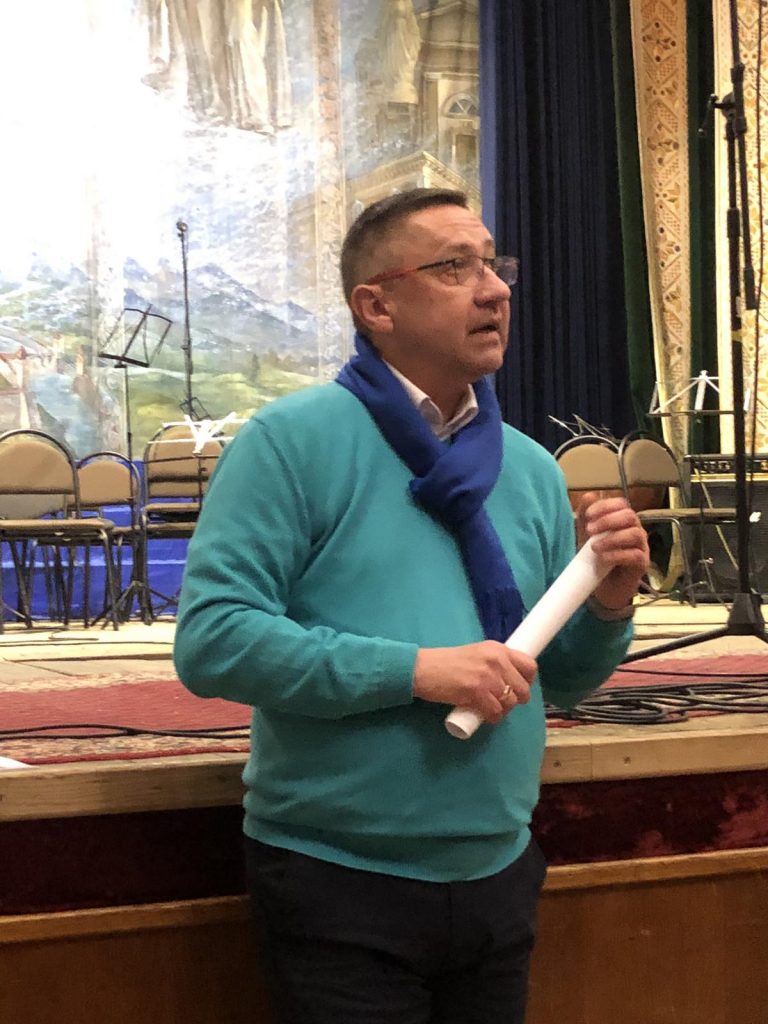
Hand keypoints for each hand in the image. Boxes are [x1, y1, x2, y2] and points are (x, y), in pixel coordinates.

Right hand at [413, 641, 536, 723]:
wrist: (423, 668)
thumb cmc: (447, 663)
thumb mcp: (476, 654)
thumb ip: (494, 663)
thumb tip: (511, 681)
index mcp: (498, 649)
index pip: (530, 665)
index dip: (527, 681)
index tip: (518, 687)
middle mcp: (496, 660)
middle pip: (523, 689)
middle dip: (515, 700)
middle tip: (501, 702)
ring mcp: (487, 676)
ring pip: (510, 703)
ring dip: (502, 710)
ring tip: (489, 708)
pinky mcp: (477, 692)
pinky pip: (495, 712)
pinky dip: (491, 718)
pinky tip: (483, 715)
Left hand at [576, 493, 649, 609]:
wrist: (604, 589)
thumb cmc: (597, 559)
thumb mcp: (586, 537)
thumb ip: (586, 517)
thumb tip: (588, 496)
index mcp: (623, 521)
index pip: (621, 504)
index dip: (605, 506)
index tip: (588, 515)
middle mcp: (635, 530)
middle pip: (630, 515)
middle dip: (608, 520)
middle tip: (589, 530)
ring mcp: (641, 547)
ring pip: (635, 534)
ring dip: (612, 538)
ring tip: (594, 547)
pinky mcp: (643, 564)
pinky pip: (635, 555)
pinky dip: (618, 555)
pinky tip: (604, 558)